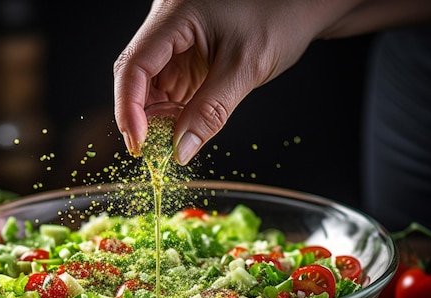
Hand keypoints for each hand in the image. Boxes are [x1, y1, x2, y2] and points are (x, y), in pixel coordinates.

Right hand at [113, 0, 351, 164]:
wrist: (301, 7)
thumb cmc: (280, 17)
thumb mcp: (245, 68)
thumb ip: (211, 110)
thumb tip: (180, 150)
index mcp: (175, 15)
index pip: (135, 64)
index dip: (129, 106)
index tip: (138, 141)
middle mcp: (167, 26)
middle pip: (136, 76)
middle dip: (141, 116)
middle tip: (151, 151)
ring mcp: (175, 41)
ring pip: (150, 86)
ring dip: (156, 117)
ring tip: (169, 142)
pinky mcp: (185, 56)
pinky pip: (169, 88)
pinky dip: (172, 112)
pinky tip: (180, 128)